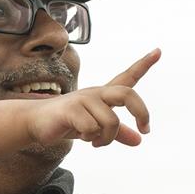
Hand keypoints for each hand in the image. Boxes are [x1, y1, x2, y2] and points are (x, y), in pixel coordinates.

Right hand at [28, 48, 159, 146]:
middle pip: (128, 94)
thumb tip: (138, 140)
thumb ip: (117, 133)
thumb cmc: (66, 122)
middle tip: (145, 130)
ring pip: (111, 122)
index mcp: (103, 95)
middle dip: (142, 112)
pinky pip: (92, 128)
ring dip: (106, 139)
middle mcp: (96, 93)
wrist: (36, 123)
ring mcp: (83, 99)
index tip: (158, 51)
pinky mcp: (71, 109)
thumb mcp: (96, 129)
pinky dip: (90, 138)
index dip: (144, 64)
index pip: (127, 77)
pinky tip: (82, 137)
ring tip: (95, 142)